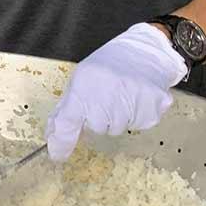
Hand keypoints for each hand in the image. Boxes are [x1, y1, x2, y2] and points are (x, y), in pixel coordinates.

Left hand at [45, 23, 188, 161]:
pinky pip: (137, 126)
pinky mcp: (152, 108)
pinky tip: (136, 98)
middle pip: (96, 128)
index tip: (57, 154)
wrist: (146, 51)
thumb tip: (52, 135)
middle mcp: (108, 93)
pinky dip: (136, 116)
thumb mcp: (81, 79)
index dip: (61, 141)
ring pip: (116, 129)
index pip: (67, 120)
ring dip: (117, 118)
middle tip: (106, 98)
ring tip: (123, 95)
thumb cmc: (110, 66)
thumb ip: (66, 109)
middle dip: (98, 119)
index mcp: (85, 83)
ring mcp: (132, 101)